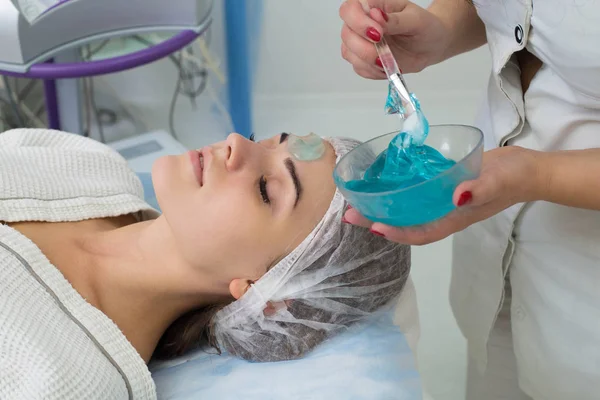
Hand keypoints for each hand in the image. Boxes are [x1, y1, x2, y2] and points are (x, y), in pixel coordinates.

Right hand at [339, 0, 452, 78]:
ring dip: (368, 61)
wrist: (431, 45)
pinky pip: (359, 68)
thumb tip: (377, 16)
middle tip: (384, 53)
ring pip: (349, 53)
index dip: (358, 22)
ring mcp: (360, 42)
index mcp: (372, 6)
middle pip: (346, 34)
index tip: (378, 33)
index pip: (350, 9)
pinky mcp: (364, 59)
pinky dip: (373, 71)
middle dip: (363, 47)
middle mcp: (362, 23)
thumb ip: (395, 19)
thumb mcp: (416, 20)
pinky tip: (387, 66)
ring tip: (389, 60)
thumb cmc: (425, 27)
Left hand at [343, 146, 545, 244]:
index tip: (373, 227)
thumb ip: (480, 189)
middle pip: (407, 223)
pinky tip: (384, 183)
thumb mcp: (498, 179)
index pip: (421, 232)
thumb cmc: (514, 176)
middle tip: (349, 214)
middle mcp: (444, 213)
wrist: (527, 169)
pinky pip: (416, 194)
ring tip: (358, 200)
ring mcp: (442, 202)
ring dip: (384, 207)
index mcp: (454, 218)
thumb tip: (456, 197)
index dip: (397, 233)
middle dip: (378, 221)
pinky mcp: (442, 187)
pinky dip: (398, 192)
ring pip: (408, 210)